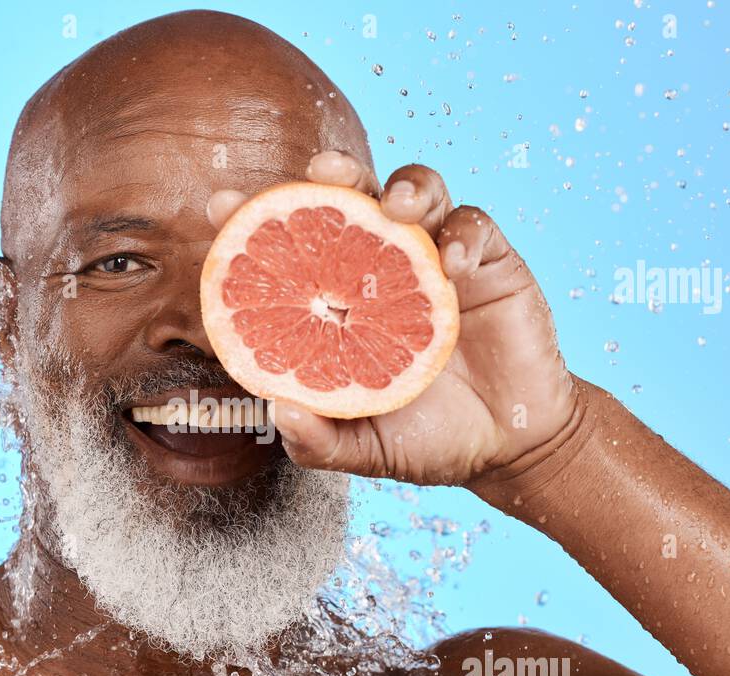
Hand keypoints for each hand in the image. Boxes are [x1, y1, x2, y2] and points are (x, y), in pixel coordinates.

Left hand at [207, 151, 576, 486]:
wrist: (507, 446)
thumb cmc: (425, 440)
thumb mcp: (362, 450)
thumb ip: (318, 440)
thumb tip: (277, 411)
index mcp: (339, 298)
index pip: (293, 245)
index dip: (256, 216)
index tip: (221, 204)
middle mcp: (381, 264)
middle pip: (353, 196)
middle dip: (332, 173)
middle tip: (316, 171)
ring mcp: (434, 257)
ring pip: (417, 192)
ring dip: (405, 188)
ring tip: (394, 206)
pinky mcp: (490, 262)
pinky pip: (476, 226)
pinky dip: (463, 236)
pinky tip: (453, 265)